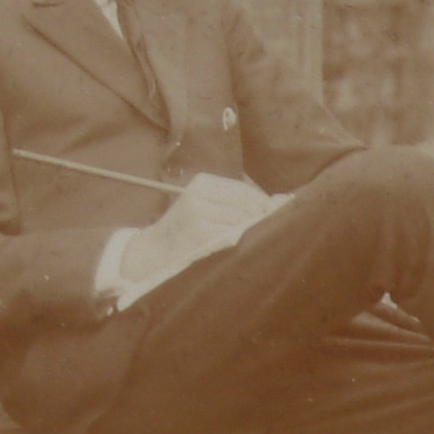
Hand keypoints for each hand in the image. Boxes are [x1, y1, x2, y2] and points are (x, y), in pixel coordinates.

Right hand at [118, 172, 283, 285]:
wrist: (153, 250)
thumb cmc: (185, 230)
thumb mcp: (204, 207)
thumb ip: (234, 203)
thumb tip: (280, 200)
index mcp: (201, 182)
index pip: (241, 189)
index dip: (262, 201)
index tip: (279, 210)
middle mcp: (199, 192)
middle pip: (244, 201)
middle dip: (261, 213)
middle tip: (274, 224)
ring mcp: (198, 210)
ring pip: (240, 218)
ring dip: (251, 227)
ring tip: (256, 235)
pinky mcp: (199, 229)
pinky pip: (230, 233)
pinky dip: (237, 239)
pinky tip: (237, 244)